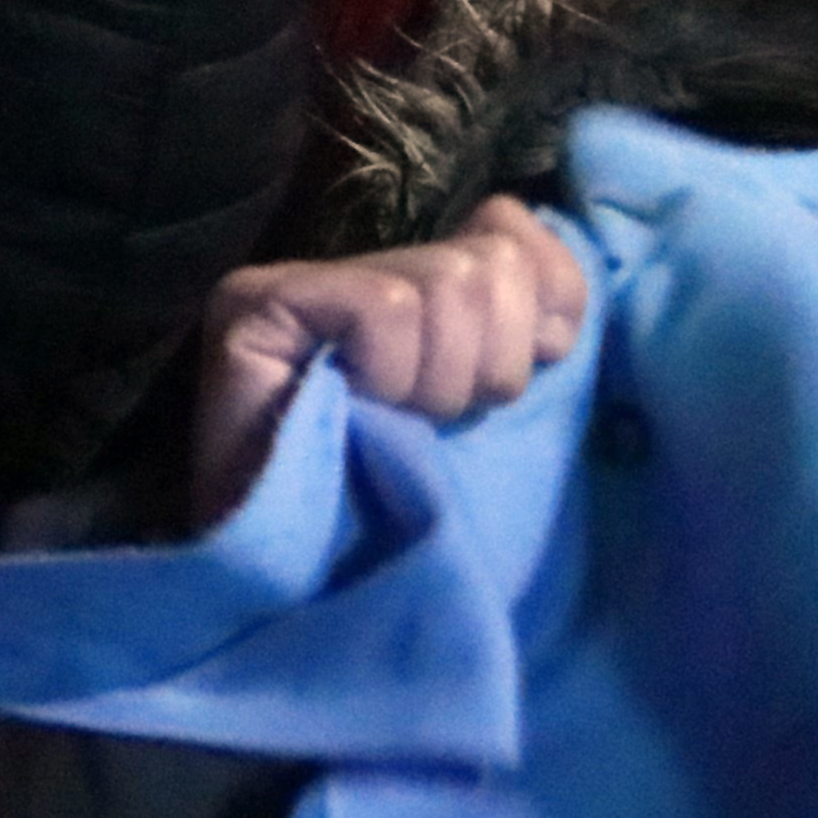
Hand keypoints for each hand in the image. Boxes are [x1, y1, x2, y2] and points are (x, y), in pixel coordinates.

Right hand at [189, 196, 589, 523]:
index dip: (549, 301)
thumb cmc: (401, 506)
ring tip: (397, 421)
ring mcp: (297, 279)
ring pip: (447, 282)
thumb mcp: (496, 414)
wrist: (298, 585)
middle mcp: (354, 266)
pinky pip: (386, 307)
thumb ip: (529, 341)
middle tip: (436, 419)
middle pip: (490, 262)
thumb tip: (560, 312)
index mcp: (417, 282)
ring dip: (439, 381)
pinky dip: (391, 370)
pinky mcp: (257, 302)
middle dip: (488, 363)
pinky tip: (358, 405)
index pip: (514, 232)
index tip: (524, 375)